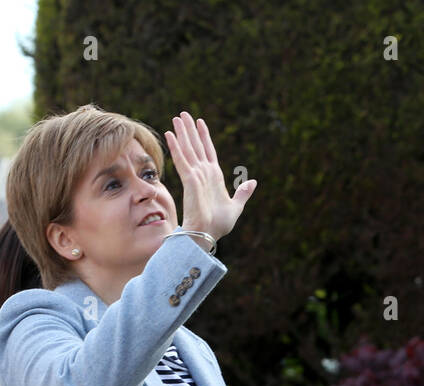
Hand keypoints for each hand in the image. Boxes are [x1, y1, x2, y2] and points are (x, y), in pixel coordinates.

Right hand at [164, 112, 255, 242]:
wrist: (208, 234)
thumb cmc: (219, 224)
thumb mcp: (236, 206)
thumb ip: (243, 193)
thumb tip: (252, 182)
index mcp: (214, 177)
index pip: (208, 151)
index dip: (204, 136)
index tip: (200, 122)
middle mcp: (203, 173)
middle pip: (195, 145)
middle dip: (189, 129)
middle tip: (183, 113)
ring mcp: (195, 175)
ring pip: (188, 149)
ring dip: (182, 132)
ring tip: (177, 117)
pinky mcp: (189, 180)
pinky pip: (182, 159)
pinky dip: (176, 146)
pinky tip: (171, 134)